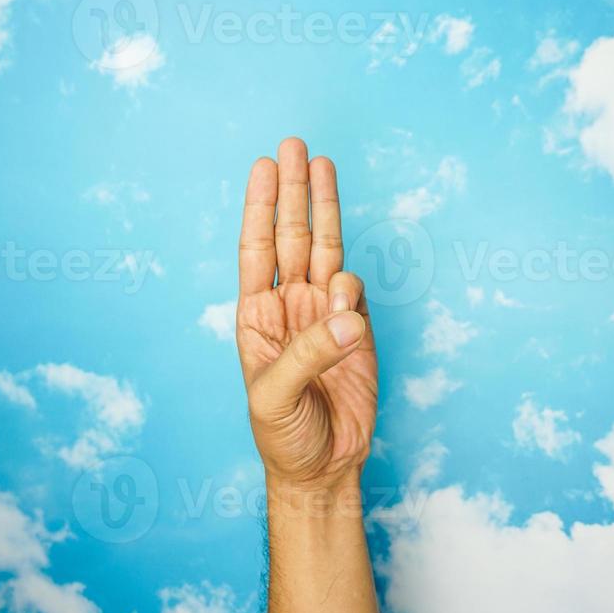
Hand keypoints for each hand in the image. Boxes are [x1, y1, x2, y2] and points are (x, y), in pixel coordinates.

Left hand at [236, 138, 377, 490]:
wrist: (322, 468)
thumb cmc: (284, 436)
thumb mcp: (275, 398)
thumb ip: (308, 354)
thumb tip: (348, 313)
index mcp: (256, 317)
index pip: (257, 249)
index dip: (260, 207)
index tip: (265, 165)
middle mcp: (289, 306)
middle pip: (292, 236)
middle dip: (293, 191)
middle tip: (295, 144)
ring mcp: (324, 315)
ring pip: (326, 250)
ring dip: (325, 208)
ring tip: (324, 163)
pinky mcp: (357, 331)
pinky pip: (356, 292)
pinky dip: (353, 286)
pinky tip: (345, 293)